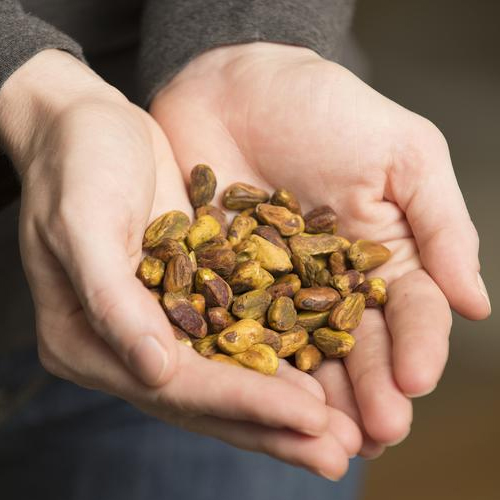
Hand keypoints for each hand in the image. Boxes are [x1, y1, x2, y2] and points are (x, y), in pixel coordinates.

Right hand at [0, 49, 360, 478]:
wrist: (88, 127)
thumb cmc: (75, 164)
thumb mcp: (82, 222)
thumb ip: (111, 297)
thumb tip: (152, 371)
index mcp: (90, 338)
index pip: (176, 385)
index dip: (244, 403)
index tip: (311, 417)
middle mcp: (129, 343)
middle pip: (210, 397)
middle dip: (277, 425)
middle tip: (340, 451)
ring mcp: (163, 322)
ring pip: (231, 375)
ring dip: (287, 404)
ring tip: (343, 433)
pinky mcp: (193, 293)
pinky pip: (241, 333)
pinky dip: (281, 356)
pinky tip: (324, 372)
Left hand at [150, 42, 490, 456]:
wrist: (237, 88)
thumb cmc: (325, 109)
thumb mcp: (402, 153)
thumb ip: (440, 225)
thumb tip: (475, 305)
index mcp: (381, 255)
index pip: (408, 313)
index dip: (416, 348)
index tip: (415, 382)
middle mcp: (331, 282)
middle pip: (354, 346)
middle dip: (366, 389)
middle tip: (374, 434)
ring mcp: (276, 287)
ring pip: (299, 352)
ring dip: (314, 396)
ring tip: (325, 437)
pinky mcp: (224, 283)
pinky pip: (239, 330)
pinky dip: (251, 364)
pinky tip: (260, 396)